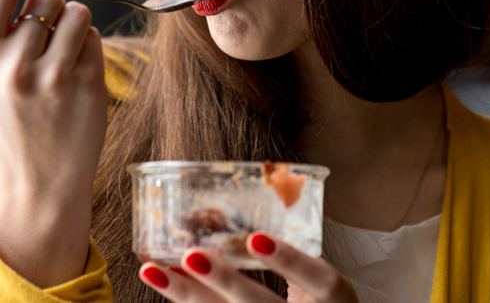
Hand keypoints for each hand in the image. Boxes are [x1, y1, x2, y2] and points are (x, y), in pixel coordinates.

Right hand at [0, 0, 107, 286]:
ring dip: (74, 27)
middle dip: (52, 8)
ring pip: (77, 11)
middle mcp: (10, 65)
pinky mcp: (86, 85)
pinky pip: (95, 37)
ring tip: (60, 59)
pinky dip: (89, 49)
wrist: (38, 181)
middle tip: (44, 42)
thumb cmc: (9, 112)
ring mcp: (51, 77)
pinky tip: (76, 77)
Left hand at [138, 233, 357, 302]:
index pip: (321, 281)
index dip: (290, 262)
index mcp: (335, 301)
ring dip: (186, 296)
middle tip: (191, 256)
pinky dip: (184, 302)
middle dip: (225, 283)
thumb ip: (294, 247)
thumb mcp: (320, 277)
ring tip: (153, 270)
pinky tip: (161, 282)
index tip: (256, 239)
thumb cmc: (318, 297)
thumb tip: (246, 197)